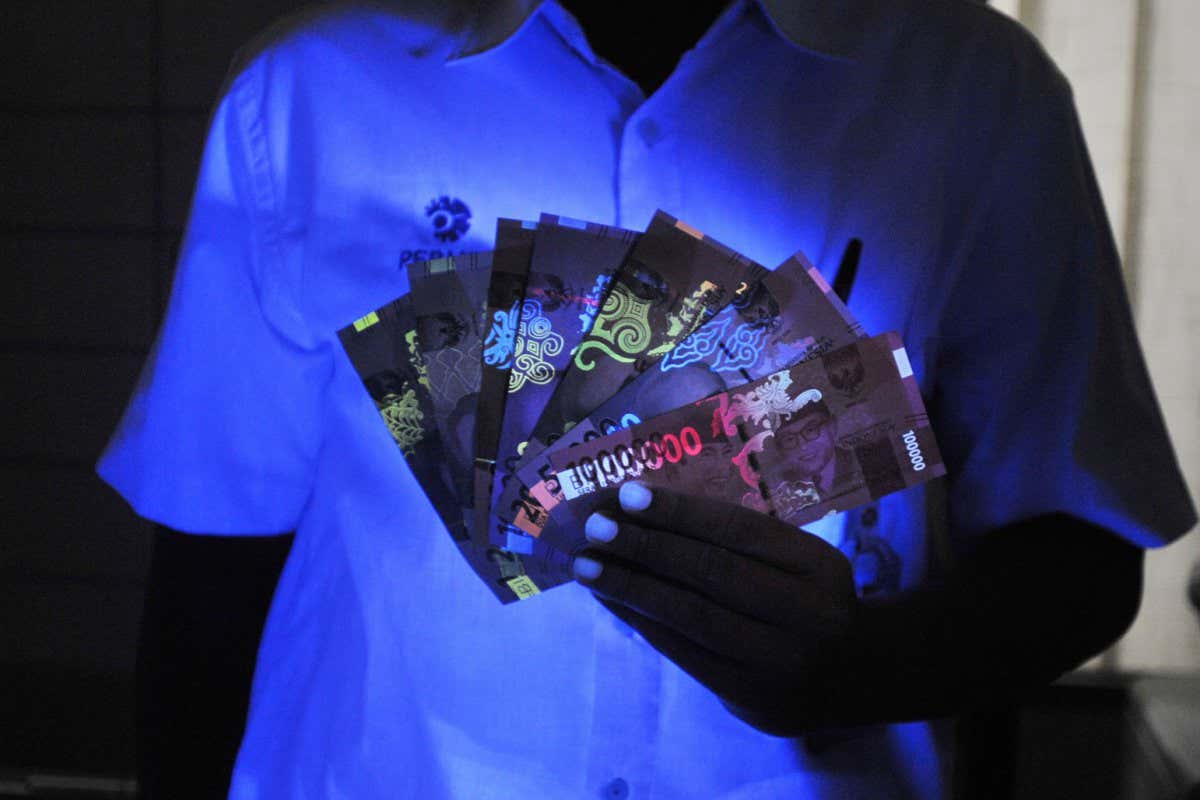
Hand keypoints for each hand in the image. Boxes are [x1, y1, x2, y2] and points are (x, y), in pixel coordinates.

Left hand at [572, 481, 860, 735]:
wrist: (860, 675)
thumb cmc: (811, 597)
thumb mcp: (801, 560)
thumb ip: (744, 541)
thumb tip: (652, 511)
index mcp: (817, 566)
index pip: (739, 530)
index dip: (680, 511)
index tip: (627, 493)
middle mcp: (803, 613)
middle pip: (711, 572)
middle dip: (645, 546)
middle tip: (595, 526)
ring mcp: (779, 662)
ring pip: (691, 616)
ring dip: (631, 587)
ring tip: (587, 566)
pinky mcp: (752, 698)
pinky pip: (686, 653)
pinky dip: (644, 622)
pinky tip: (613, 601)